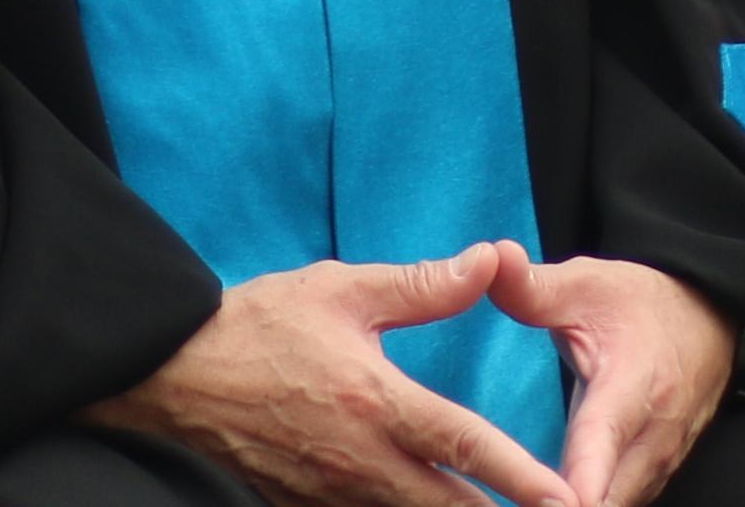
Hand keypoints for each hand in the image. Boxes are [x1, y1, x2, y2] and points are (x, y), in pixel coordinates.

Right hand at [92, 250, 570, 506]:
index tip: (564, 497)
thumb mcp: (344, 289)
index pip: (464, 445)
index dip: (520, 477)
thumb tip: (490, 260)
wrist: (179, 372)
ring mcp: (333, 494)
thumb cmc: (261, 323)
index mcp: (376, 401)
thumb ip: (423, 285)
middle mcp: (360, 460)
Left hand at [495, 248, 732, 506]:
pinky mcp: (658, 476)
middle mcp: (653, 436)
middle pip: (609, 497)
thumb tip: (493, 257)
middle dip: (565, 505)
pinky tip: (556, 502)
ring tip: (532, 499)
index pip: (602, 440)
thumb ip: (533, 286)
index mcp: (631, 385)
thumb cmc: (643, 305)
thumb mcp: (588, 283)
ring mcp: (662, 463)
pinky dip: (595, 505)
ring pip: (617, 505)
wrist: (711, 320)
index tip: (558, 502)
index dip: (581, 478)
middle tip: (521, 498)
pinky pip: (624, 502)